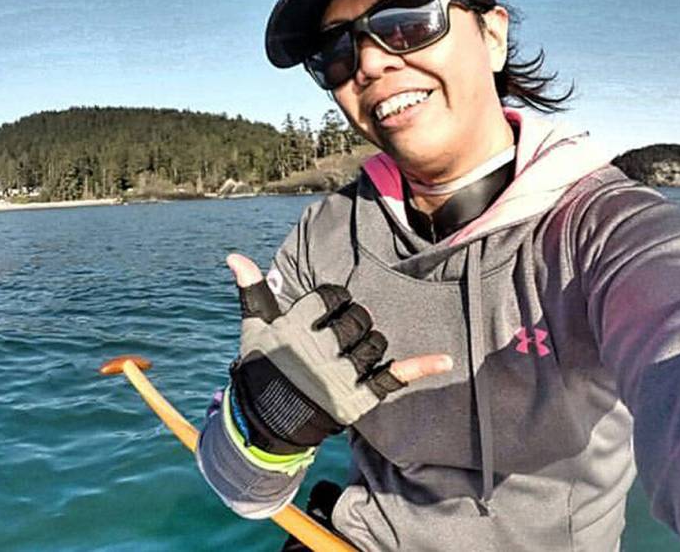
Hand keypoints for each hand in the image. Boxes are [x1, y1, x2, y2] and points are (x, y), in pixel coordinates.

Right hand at [225, 254, 451, 454]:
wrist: (265, 424)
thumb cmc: (262, 370)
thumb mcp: (253, 330)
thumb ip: (252, 291)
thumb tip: (234, 256)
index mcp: (296, 328)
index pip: (333, 296)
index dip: (335, 300)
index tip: (327, 311)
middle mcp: (319, 351)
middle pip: (359, 318)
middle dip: (356, 322)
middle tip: (343, 334)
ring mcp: (339, 376)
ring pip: (376, 343)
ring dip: (371, 344)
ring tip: (354, 353)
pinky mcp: (356, 400)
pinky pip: (393, 378)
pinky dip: (421, 368)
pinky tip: (445, 361)